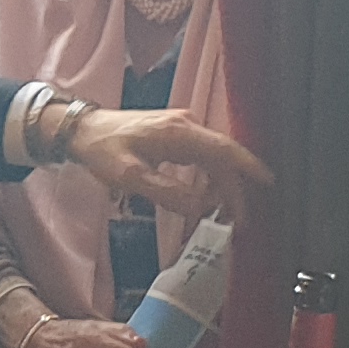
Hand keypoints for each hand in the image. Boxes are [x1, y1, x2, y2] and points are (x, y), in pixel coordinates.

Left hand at [29, 101, 271, 228]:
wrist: (80, 129)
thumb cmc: (101, 150)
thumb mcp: (130, 176)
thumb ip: (167, 192)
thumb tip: (200, 207)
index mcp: (179, 133)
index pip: (223, 149)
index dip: (248, 166)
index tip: (268, 182)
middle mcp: (185, 126)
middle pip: (221, 158)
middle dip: (234, 189)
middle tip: (240, 221)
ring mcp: (180, 129)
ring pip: (212, 159)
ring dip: (219, 187)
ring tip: (222, 216)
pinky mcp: (173, 135)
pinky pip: (199, 158)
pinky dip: (206, 179)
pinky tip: (203, 199)